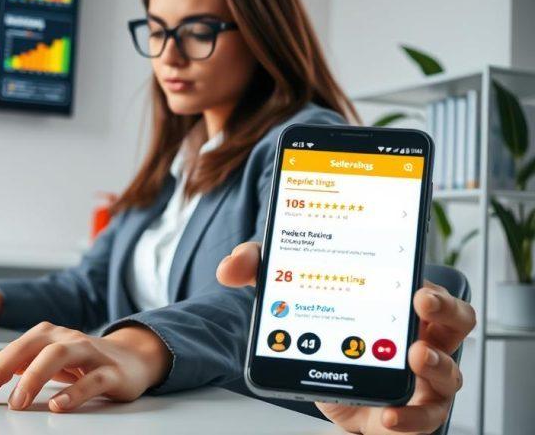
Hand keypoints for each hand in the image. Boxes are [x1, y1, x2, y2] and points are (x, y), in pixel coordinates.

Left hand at [0, 321, 170, 411]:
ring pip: (59, 355)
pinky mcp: (112, 372)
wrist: (134, 358)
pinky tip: (57, 405)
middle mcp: (68, 338)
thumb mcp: (51, 358)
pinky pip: (92, 379)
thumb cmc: (86, 360)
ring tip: (18, 401)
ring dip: (35, 377)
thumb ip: (25, 362)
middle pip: (33, 347)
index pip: (15, 349)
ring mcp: (91, 353)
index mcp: (49, 335)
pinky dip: (74, 392)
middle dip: (6, 369)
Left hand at [217, 242, 475, 434]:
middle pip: (457, 322)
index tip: (417, 285)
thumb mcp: (295, 297)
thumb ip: (263, 272)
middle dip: (444, 311)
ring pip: (449, 373)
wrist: (329, 392)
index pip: (433, 291)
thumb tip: (230, 266)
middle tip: (421, 305)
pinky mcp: (407, 415)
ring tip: (414, 357)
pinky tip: (392, 414)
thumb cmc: (329, 337)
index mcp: (401, 307)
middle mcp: (422, 340)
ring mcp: (421, 381)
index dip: (434, 287)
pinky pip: (422, 420)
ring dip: (436, 365)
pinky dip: (410, 418)